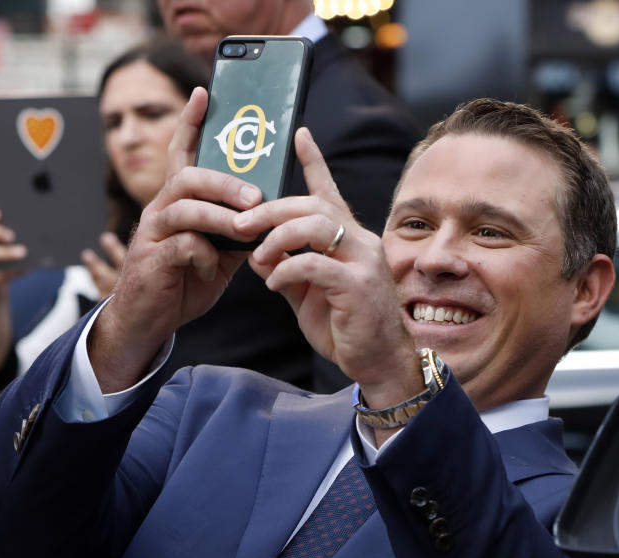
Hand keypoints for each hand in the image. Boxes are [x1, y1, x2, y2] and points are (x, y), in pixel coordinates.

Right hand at [88, 87, 262, 391]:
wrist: (148, 321)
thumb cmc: (183, 282)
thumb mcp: (218, 254)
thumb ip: (236, 232)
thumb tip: (271, 214)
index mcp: (178, 202)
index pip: (182, 153)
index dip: (192, 123)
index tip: (204, 92)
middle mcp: (161, 209)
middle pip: (189, 176)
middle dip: (226, 182)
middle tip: (257, 196)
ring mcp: (153, 233)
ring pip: (185, 207)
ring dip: (221, 215)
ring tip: (247, 227)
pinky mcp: (151, 259)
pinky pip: (181, 245)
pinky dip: (203, 253)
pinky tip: (212, 266)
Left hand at [236, 128, 422, 407]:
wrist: (378, 362)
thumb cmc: (345, 326)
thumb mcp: (309, 293)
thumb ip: (288, 268)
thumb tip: (260, 254)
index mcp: (350, 238)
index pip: (330, 191)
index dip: (314, 161)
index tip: (299, 133)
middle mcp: (361, 241)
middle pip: (312, 206)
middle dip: (270, 210)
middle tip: (240, 225)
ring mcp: (363, 261)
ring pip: (316, 226)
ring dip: (277, 237)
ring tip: (257, 257)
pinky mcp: (358, 285)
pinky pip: (314, 264)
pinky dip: (286, 269)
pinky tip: (274, 281)